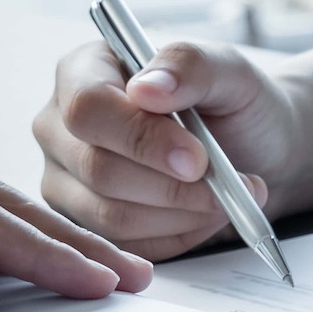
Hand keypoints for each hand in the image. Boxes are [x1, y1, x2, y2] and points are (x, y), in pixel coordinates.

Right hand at [32, 39, 304, 258]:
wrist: (252, 148)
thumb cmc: (233, 101)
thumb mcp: (227, 69)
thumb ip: (188, 65)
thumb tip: (146, 90)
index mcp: (83, 71)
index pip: (87, 108)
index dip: (141, 139)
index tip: (197, 159)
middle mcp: (60, 126)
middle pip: (97, 169)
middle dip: (172, 186)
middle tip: (229, 184)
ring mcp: (65, 180)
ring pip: (110, 216)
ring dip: (180, 213)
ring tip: (225, 197)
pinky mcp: (84, 224)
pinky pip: (125, 247)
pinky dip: (177, 236)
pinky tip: (204, 214)